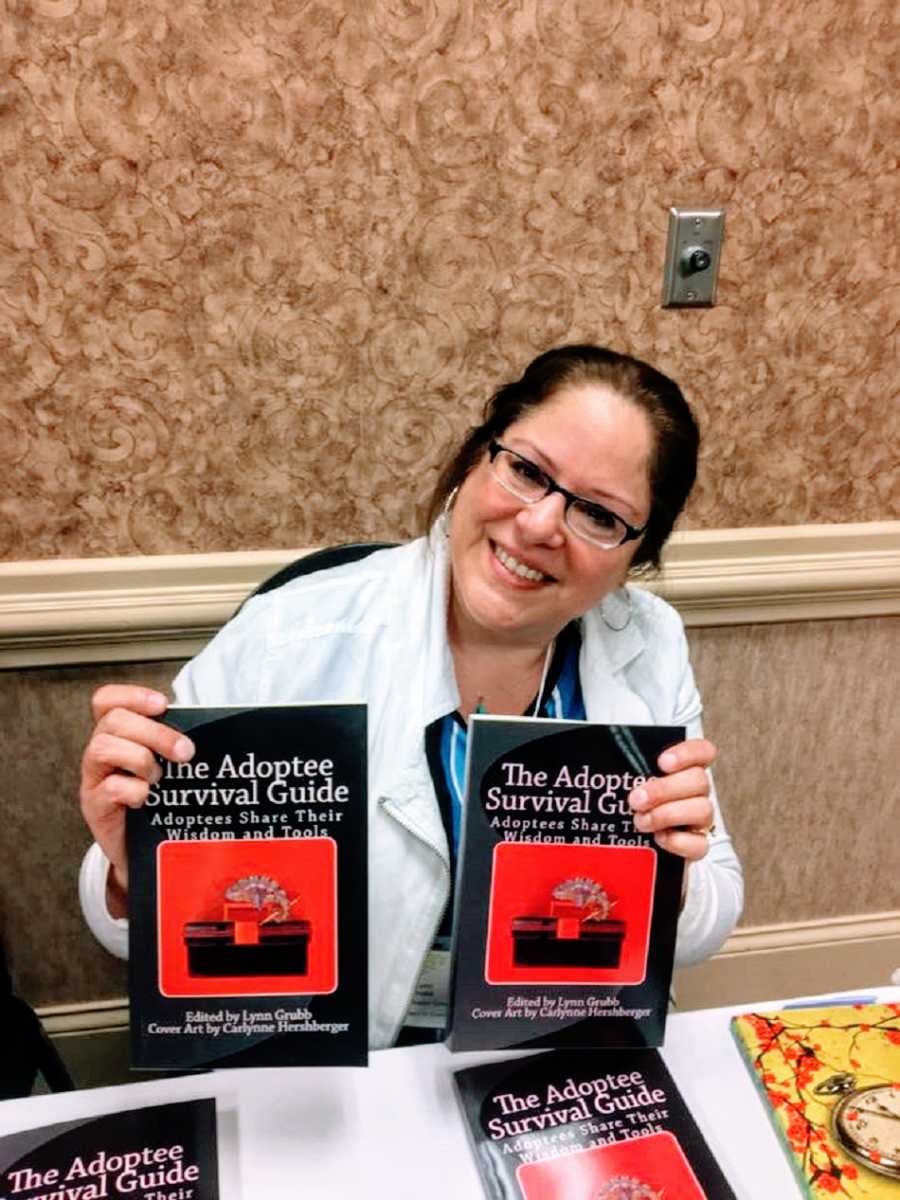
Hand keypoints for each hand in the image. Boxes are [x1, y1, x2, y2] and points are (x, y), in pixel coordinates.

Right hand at [79, 685, 194, 909]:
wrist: (146, 851)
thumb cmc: (159, 801)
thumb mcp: (165, 766)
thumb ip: (173, 744)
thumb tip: (209, 727)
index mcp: (117, 735)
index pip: (107, 701)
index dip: (132, 695)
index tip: (162, 704)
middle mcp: (100, 753)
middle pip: (113, 721)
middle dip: (154, 732)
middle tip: (185, 752)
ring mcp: (93, 779)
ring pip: (102, 747)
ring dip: (140, 758)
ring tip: (159, 777)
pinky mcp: (94, 807)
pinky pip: (107, 788)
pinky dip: (133, 789)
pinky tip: (146, 798)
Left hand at [627, 738, 716, 860]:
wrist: (627, 848)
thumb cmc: (627, 807)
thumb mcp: (622, 781)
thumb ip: (621, 766)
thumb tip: (593, 746)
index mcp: (683, 770)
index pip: (703, 752)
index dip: (688, 753)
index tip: (662, 762)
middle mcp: (695, 793)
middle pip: (700, 780)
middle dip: (664, 789)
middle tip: (636, 799)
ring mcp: (699, 820)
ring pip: (703, 810)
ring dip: (667, 814)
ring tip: (640, 821)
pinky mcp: (696, 847)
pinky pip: (699, 844)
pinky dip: (678, 841)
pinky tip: (658, 838)